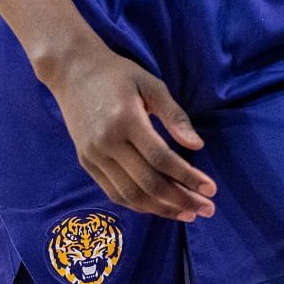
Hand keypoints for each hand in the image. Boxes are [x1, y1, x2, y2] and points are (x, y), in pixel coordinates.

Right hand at [43, 46, 216, 221]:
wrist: (72, 70)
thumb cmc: (118, 74)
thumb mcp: (151, 84)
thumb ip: (174, 116)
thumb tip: (197, 145)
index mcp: (126, 120)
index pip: (162, 159)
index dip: (188, 178)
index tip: (211, 189)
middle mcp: (107, 143)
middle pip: (148, 183)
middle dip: (180, 200)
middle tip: (206, 209)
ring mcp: (93, 156)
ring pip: (131, 194)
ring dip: (161, 209)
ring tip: (187, 213)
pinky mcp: (86, 162)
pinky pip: (114, 192)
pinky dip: (138, 204)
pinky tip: (159, 207)